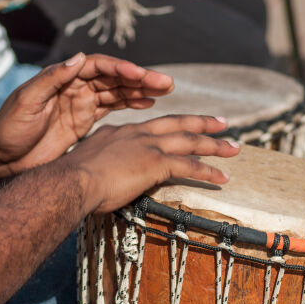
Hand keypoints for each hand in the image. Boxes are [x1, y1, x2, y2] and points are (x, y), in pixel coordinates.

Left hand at [0, 53, 174, 173]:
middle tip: (166, 83)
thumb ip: (52, 79)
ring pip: (117, 92)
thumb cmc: (8, 128)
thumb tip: (79, 57)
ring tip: (165, 90)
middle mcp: (75, 86)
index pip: (97, 67)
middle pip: (113, 77)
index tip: (140, 74)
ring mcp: (81, 103)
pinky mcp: (84, 121)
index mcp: (62, 77)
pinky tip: (148, 104)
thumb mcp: (27, 101)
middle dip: (140, 78)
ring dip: (140, 90)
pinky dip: (131, 104)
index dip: (120, 68)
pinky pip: (113, 109)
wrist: (1, 157)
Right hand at [62, 115, 239, 213]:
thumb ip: (105, 162)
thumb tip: (108, 172)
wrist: (71, 180)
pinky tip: (223, 176)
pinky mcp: (156, 162)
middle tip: (221, 123)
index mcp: (122, 131)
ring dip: (215, 145)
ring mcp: (148, 145)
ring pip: (190, 141)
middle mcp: (138, 133)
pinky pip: (190, 165)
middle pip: (178, 124)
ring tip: (233, 148)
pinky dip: (209, 171)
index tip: (184, 125)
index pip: (153, 126)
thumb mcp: (90, 162)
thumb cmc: (73, 179)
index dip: (172, 125)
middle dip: (202, 123)